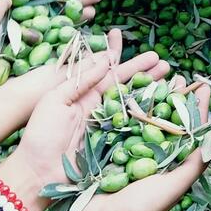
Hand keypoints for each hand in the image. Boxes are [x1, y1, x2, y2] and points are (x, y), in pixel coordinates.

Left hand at [5, 47, 170, 196]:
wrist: (39, 173)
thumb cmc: (41, 136)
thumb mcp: (55, 100)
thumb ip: (80, 80)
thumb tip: (103, 59)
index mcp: (82, 94)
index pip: (104, 69)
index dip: (116, 53)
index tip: (124, 37)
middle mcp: (98, 107)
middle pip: (125, 84)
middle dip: (144, 72)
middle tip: (163, 61)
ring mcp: (108, 126)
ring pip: (134, 103)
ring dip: (151, 90)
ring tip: (170, 78)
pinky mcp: (115, 144)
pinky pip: (135, 126)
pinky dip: (149, 116)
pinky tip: (163, 108)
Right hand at [80, 77, 210, 210]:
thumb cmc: (144, 208)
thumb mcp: (176, 184)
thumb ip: (196, 161)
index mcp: (174, 161)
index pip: (190, 129)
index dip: (197, 107)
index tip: (205, 86)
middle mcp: (156, 153)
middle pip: (168, 118)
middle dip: (176, 96)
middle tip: (182, 75)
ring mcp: (132, 148)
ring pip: (146, 115)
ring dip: (153, 95)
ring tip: (160, 76)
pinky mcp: (110, 146)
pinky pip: (121, 120)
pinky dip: (127, 103)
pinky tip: (132, 87)